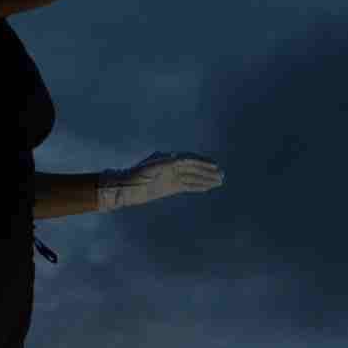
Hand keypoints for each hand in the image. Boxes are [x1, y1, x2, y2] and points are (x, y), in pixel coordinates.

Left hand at [97, 151, 222, 211]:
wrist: (124, 189)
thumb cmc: (135, 176)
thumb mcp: (149, 168)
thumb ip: (164, 163)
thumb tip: (179, 158)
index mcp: (167, 159)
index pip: (189, 159)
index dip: (202, 162)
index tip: (214, 166)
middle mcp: (172, 166)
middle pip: (193, 168)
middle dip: (208, 171)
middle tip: (222, 175)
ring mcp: (171, 176)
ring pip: (192, 177)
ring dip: (206, 179)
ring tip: (220, 182)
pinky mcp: (170, 187)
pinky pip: (187, 186)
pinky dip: (198, 186)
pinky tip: (207, 188)